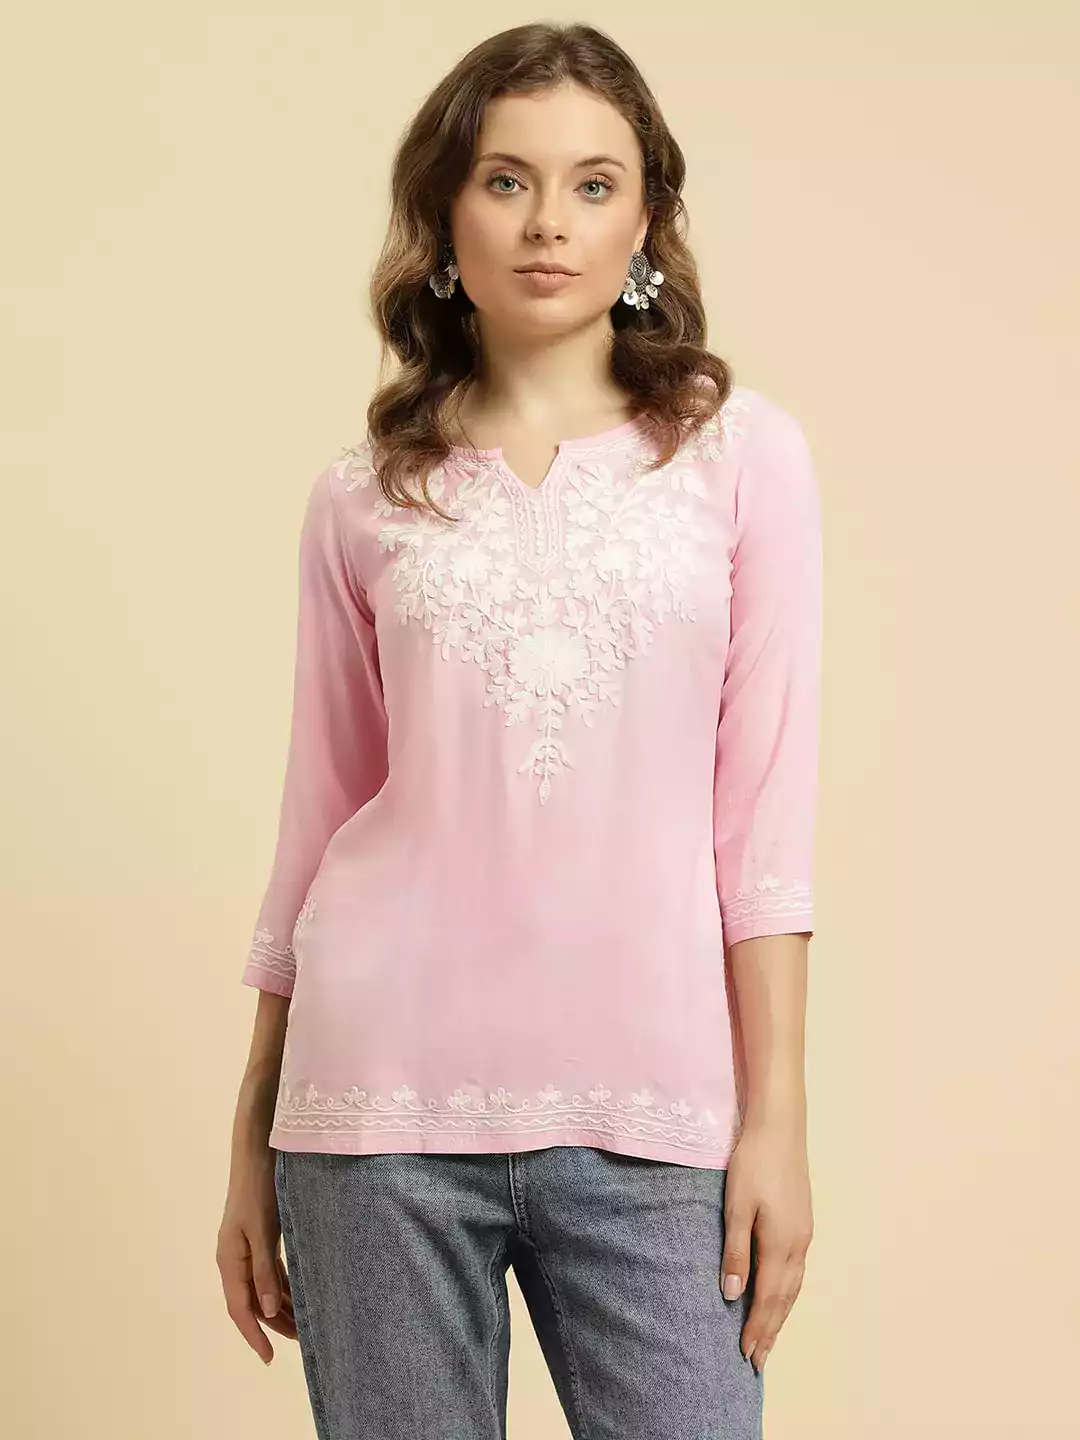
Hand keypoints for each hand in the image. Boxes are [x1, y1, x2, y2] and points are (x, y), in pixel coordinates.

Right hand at [217, 1141, 297, 1364]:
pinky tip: (298, 1295)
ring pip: (262, 1288)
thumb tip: (269, 1309)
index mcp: (229, 1260)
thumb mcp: (263, 1231)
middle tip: (301, 1340)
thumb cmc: (258, 1189)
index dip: (254, 1335)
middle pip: (252, 1301)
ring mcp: (245, 1248)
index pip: (240, 1308)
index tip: (269, 1357)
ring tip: (304, 1323)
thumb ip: (264, 1271)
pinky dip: (283, 1286)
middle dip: (273, 1324)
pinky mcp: (258, 1237)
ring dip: (281, 1306)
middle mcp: (234, 1258)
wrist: (257, 1153)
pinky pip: (268, 1271)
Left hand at [719, 1115, 813, 1373]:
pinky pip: (797, 1270)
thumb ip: (735, 1252)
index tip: (747, 1356)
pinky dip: (788, 1292)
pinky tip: (780, 1294)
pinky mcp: (803, 1221)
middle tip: (759, 1361)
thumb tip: (733, 1296)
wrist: (779, 1128)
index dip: (758, 1328)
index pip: (768, 1299)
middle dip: (771, 1330)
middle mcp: (798, 1245)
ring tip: (769, 1337)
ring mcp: (804, 1233)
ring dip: (781, 1315)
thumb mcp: (736, 1207)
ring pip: (794, 1286)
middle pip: (785, 1299)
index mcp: (780, 1244)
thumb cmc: (752, 1164)